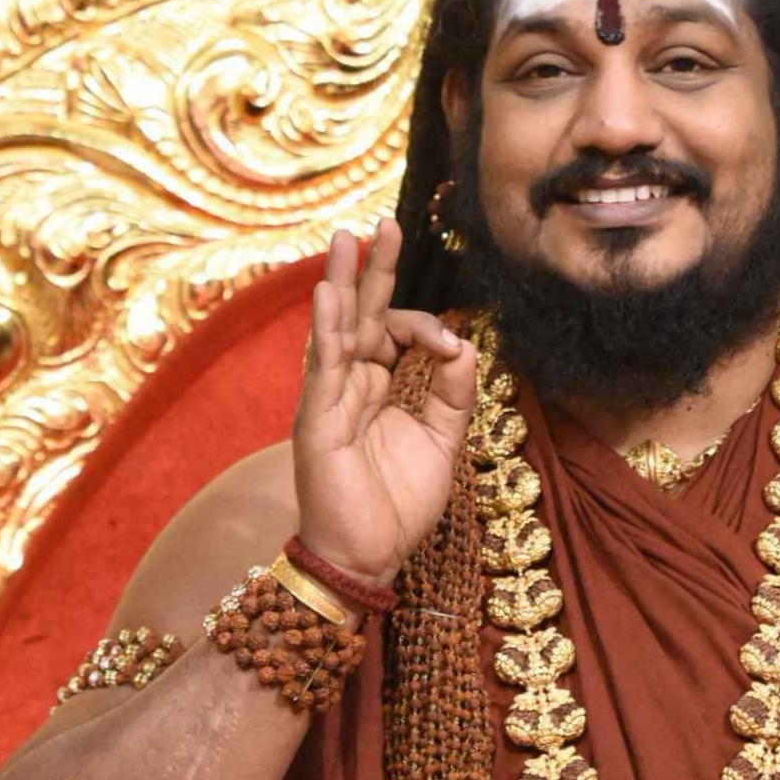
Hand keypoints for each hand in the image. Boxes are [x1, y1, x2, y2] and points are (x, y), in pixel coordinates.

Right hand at [292, 220, 477, 588]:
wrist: (370, 555)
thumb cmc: (398, 504)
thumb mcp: (442, 440)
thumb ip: (454, 391)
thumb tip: (462, 343)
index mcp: (378, 387)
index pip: (398, 333)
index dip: (426, 327)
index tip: (449, 347)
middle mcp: (350, 384)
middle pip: (362, 315)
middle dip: (374, 270)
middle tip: (384, 224)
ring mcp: (330, 399)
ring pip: (337, 329)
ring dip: (342, 283)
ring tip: (347, 239)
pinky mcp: (317, 420)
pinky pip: (322, 367)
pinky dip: (325, 329)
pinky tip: (328, 295)